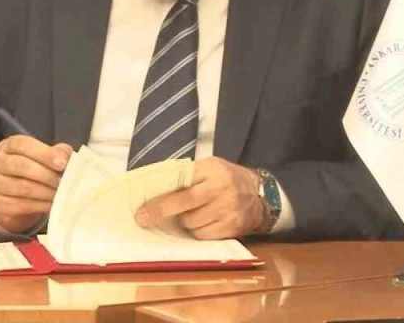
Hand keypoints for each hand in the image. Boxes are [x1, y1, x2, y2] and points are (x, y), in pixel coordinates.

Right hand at [0, 135, 73, 233]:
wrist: (9, 197)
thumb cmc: (28, 172)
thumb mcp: (40, 157)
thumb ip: (55, 152)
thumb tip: (67, 156)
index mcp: (8, 146)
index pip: (23, 144)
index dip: (44, 153)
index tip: (62, 164)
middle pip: (21, 166)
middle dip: (47, 175)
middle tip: (64, 182)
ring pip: (22, 187)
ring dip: (45, 192)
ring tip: (60, 194)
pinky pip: (21, 205)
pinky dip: (40, 205)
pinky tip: (51, 205)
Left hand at [134, 157, 265, 239]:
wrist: (261, 194)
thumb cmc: (226, 179)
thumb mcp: (209, 167)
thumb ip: (186, 175)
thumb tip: (155, 189)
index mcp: (212, 170)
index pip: (182, 184)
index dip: (160, 199)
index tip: (142, 208)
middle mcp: (222, 190)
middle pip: (185, 205)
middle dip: (161, 212)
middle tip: (144, 218)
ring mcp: (229, 210)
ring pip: (192, 223)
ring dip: (183, 221)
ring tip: (187, 214)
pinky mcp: (233, 228)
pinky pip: (204, 235)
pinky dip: (196, 231)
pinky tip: (200, 223)